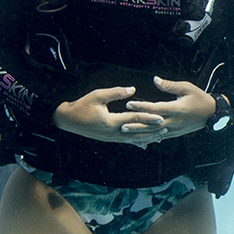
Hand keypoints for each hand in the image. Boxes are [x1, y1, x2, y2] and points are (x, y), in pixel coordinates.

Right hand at [52, 85, 168, 147]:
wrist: (66, 120)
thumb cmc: (81, 106)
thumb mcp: (97, 95)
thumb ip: (115, 92)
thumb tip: (132, 89)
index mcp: (110, 122)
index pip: (133, 120)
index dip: (148, 118)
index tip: (160, 117)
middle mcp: (112, 133)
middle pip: (136, 132)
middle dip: (152, 130)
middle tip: (166, 128)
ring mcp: (110, 138)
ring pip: (133, 139)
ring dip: (147, 137)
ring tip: (160, 136)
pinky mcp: (109, 139)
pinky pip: (126, 141)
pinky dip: (137, 141)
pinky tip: (145, 143)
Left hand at [128, 77, 216, 143]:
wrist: (212, 114)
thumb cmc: (199, 98)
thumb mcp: (187, 87)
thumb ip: (170, 85)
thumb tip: (155, 80)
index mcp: (176, 109)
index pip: (155, 108)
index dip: (141, 106)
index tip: (129, 104)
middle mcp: (174, 121)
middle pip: (151, 124)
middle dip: (136, 124)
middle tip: (121, 124)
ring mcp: (174, 129)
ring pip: (153, 133)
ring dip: (138, 133)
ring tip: (126, 133)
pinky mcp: (174, 134)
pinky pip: (159, 137)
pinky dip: (148, 138)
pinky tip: (138, 139)